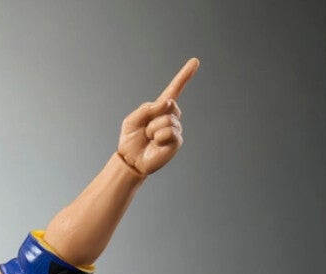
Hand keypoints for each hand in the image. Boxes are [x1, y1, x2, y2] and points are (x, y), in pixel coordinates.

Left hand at [116, 57, 198, 176]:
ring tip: (149, 138)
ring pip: (167, 120)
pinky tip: (155, 143)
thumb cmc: (130, 140)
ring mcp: (175, 129)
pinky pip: (169, 131)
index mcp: (159, 109)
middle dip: (153, 116)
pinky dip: (158, 137)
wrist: (130, 160)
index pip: (174, 90)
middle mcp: (170, 117)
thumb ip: (147, 108)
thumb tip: (167, 103)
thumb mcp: (132, 119)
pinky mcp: (176, 141)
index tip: (195, 61)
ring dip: (153, 129)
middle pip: (169, 105)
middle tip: (146, 129)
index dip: (184, 76)